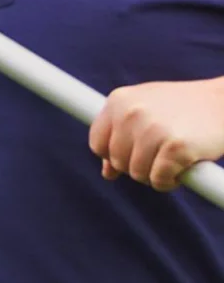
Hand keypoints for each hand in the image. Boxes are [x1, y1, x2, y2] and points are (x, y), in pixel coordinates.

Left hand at [89, 78, 223, 191]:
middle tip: (160, 158)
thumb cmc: (184, 108)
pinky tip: (182, 170)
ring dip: (155, 176)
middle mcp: (131, 113)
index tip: (134, 155)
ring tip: (172, 161)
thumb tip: (107, 173)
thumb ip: (122, 136)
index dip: (113, 156)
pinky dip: (170, 182)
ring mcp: (153, 129)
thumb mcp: (146, 112)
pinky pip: (159, 180)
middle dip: (138, 167)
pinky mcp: (176, 147)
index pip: (97, 143)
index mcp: (118, 100)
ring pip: (137, 174)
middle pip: (117, 162)